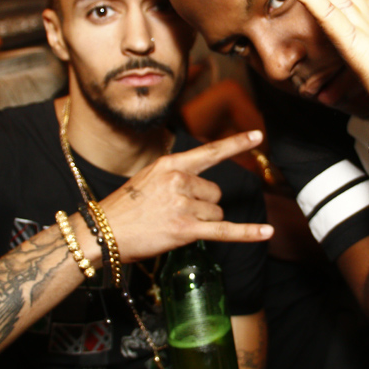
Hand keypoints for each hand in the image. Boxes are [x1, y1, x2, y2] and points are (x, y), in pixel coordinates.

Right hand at [99, 130, 272, 263]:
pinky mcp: (186, 229)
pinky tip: (266, 232)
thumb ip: (176, 176)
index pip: (210, 152)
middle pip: (215, 192)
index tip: (257, 135)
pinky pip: (225, 230)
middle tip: (174, 213)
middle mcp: (179, 181)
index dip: (236, 143)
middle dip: (203, 204)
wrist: (102, 232)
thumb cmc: (125, 208)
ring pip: (216, 212)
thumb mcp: (148, 178)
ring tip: (172, 224)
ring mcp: (183, 204)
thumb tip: (203, 187)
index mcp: (171, 164)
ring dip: (201, 221)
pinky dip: (248, 233)